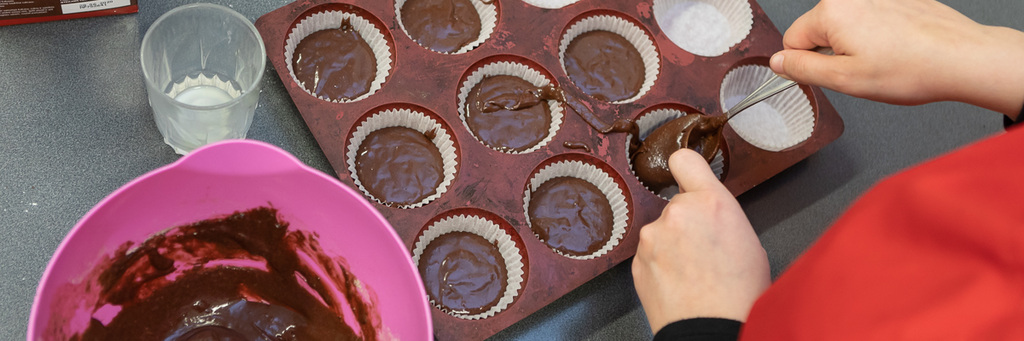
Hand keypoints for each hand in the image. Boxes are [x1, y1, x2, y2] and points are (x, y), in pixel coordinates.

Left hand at [632, 149, 769, 333]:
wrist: (712, 330)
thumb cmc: (740, 294)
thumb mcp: (747, 240)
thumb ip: (720, 216)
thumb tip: (710, 216)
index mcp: (711, 203)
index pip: (684, 160)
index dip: (687, 169)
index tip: (688, 177)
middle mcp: (677, 213)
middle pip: (677, 206)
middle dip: (687, 223)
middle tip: (705, 251)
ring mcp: (653, 237)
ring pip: (662, 232)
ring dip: (672, 245)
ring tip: (693, 273)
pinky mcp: (637, 261)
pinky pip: (651, 255)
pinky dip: (661, 265)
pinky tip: (679, 283)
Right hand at [770, 0, 1023, 117]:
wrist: (962, 58)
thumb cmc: (910, 69)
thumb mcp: (844, 80)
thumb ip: (802, 69)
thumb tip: (777, 62)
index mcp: (831, 13)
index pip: (792, 41)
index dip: (808, 66)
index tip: (831, 77)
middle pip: (819, 31)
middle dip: (834, 54)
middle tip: (863, 72)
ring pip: (848, 27)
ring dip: (859, 46)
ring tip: (886, 62)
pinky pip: (873, 20)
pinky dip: (881, 37)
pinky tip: (900, 51)